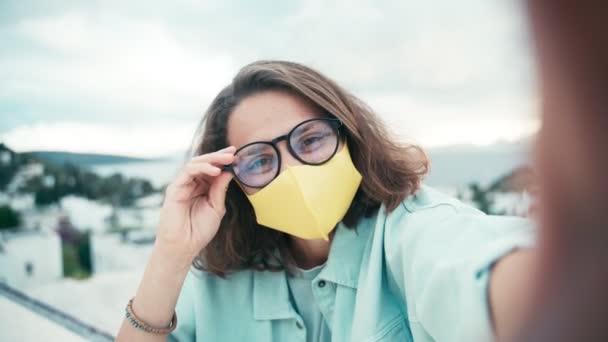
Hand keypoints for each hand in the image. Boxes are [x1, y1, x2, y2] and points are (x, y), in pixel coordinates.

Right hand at [155, 146, 235, 264]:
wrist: (184, 246)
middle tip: (233, 153)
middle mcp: (191, 184)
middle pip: (204, 163)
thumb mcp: (216, 207)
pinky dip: (202, 168)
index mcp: (202, 188)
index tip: (237, 155)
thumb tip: (228, 171)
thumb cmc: (199, 230)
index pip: (212, 169)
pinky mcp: (175, 188)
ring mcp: (182, 185)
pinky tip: (215, 171)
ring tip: (227, 159)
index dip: (223, 161)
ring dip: (212, 159)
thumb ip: (220, 189)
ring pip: (196, 163)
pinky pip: (188, 171)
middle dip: (219, 156)